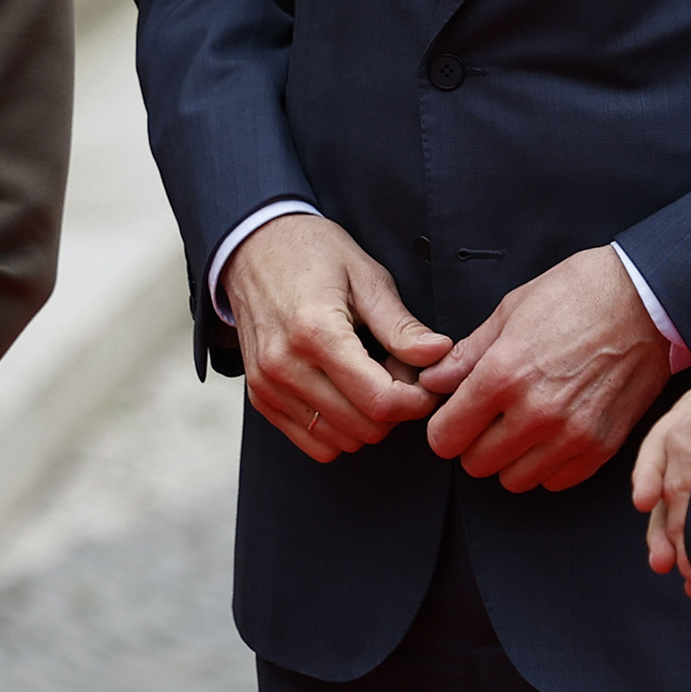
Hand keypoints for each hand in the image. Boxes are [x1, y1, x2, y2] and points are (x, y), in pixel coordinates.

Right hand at [225, 213, 452, 462]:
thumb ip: (401, 325)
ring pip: (340, 442)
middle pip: (363, 427)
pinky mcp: (261, 398)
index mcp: (315, 332)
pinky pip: (313, 443)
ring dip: (366, 420)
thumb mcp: (365, 276)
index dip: (416, 401)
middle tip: (397, 374)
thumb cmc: (311, 253)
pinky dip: (338, 429)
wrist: (252, 248)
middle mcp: (284, 365)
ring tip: (367, 379)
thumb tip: (438, 354)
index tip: (426, 386)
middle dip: (394, 410)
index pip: (379, 400)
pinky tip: (344, 394)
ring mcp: (268, 386)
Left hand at [415, 246, 673, 492]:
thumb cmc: (576, 295)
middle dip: (473, 444)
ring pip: (515, 480)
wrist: (645, 299)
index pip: (446, 437)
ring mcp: (572, 435)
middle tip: (486, 420)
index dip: (443, 428)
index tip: (452, 417)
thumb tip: (433, 381)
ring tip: (520, 427)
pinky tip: (551, 434)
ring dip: (510, 459)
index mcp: (503, 375)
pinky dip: (547, 465)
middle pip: (477, 465)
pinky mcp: (602, 447)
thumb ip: (466, 356)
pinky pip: (556, 481)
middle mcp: (536, 413)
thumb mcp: (509, 312)